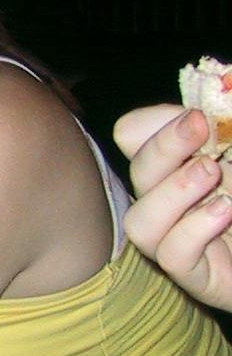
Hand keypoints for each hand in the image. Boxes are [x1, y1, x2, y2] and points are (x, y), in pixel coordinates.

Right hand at [114, 105, 231, 310]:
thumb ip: (231, 118)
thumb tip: (224, 79)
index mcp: (185, 164)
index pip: (134, 137)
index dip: (154, 123)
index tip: (196, 113)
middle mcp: (175, 201)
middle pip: (138, 171)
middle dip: (164, 146)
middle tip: (201, 126)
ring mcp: (183, 241)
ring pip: (141, 222)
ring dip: (171, 192)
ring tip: (212, 173)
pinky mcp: (200, 277)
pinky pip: (172, 255)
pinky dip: (193, 229)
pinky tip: (224, 211)